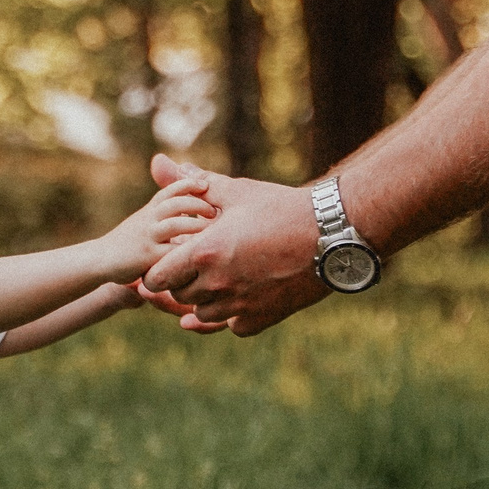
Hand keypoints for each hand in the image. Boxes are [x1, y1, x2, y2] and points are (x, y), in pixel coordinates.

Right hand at [98, 173, 216, 283]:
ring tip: (212, 229)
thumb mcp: (143, 222)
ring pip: (175, 224)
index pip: (170, 190)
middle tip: (214, 210)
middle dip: (197, 203)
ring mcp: (148, 236)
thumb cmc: (126, 242)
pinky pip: (171, 251)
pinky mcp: (147, 256)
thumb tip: (187, 208)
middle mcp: (148, 219)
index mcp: (149, 210)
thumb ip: (161, 215)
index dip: (188, 184)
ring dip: (196, 224)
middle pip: (176, 203)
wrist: (100, 258)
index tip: (205, 185)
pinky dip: (186, 250)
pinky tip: (199, 253)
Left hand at [139, 153, 327, 337]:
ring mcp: (240, 306)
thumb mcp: (237, 191)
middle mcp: (218, 284)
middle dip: (182, 280)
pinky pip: (233, 325)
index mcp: (205, 253)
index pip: (157, 277)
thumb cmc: (282, 208)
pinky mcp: (261, 319)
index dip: (160, 268)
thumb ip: (194, 184)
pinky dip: (234, 313)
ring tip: (221, 275)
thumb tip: (159, 164)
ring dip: (205, 299)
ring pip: (203, 314)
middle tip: (198, 262)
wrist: (331, 234)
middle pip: (179, 295)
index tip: (171, 258)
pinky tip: (244, 292)